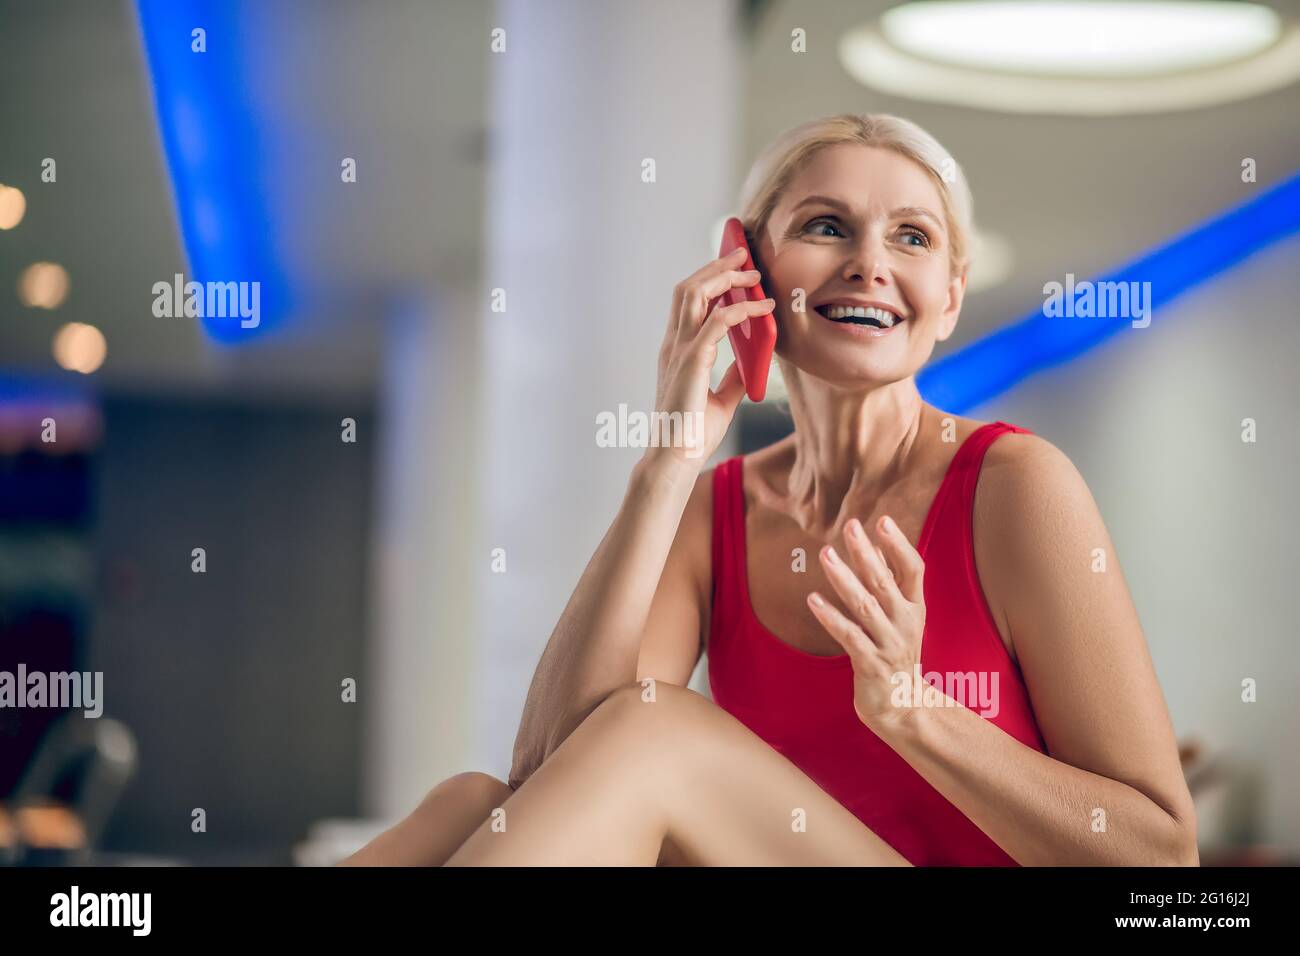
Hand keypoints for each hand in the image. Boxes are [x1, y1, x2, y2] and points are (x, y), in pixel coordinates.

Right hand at [648, 246, 775, 470]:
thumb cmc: (693, 434)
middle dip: (716, 266)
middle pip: (689, 288)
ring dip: (724, 276)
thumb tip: (754, 361)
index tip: (732, 268)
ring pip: (696, 293)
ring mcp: (679, 351)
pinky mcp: (692, 361)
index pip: (688, 302)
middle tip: (742, 253)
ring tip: (751, 269)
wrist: (676, 458)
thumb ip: (734, 377)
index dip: (708, 279)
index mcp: (676, 352)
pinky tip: (763, 307)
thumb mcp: (722, 399)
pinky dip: (742, 309)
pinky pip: (718, 322)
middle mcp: (674, 345)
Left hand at [806, 515, 929, 730]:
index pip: (913, 569)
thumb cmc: (896, 652)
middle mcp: (905, 622)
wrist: (901, 706)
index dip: (899, 545)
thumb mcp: (901, 616)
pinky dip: (831, 617)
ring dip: (844, 579)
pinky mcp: (870, 663)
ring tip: (826, 554)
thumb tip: (874, 547)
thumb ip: (889, 583)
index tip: (883, 520)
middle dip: (866, 553)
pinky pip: (849, 636)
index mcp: (914, 607)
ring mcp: (889, 643)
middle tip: (850, 526)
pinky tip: (813, 600)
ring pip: (865, 605)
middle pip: (884, 581)